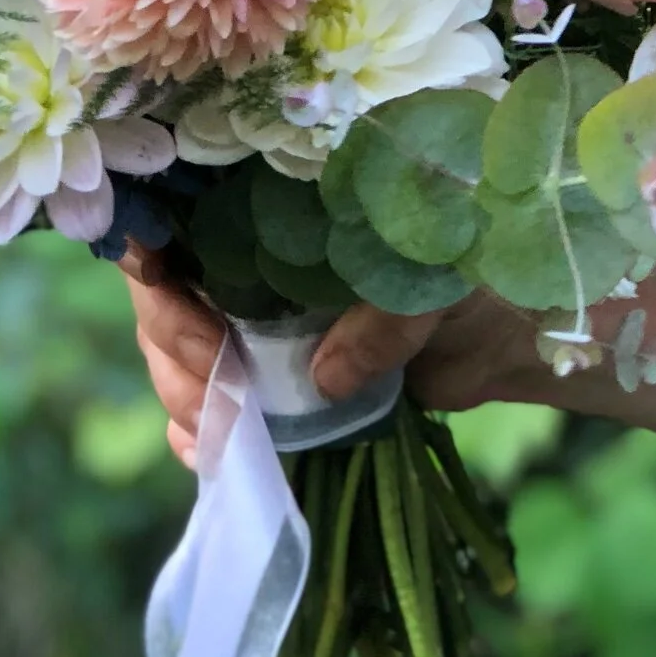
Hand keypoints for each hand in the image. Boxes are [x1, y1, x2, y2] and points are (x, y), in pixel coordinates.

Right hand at [121, 248, 536, 466]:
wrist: (504, 330)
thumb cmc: (470, 269)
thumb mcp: (436, 277)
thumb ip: (385, 319)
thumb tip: (324, 378)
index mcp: (272, 201)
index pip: (173, 207)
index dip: (151, 252)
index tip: (178, 297)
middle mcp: (246, 252)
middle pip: (164, 289)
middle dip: (175, 344)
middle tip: (219, 393)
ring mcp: (251, 315)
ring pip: (176, 349)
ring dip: (185, 393)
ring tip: (217, 435)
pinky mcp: (268, 372)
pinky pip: (210, 398)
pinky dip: (200, 430)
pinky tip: (208, 455)